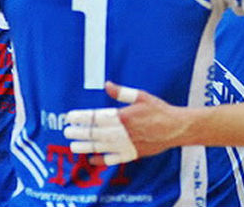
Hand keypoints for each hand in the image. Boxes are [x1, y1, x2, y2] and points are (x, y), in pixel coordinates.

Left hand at [64, 81, 182, 164]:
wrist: (176, 128)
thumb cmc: (159, 110)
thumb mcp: (142, 96)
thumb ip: (122, 92)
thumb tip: (107, 84)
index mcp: (122, 116)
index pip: (95, 117)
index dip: (80, 117)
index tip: (69, 117)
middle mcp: (122, 132)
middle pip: (94, 133)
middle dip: (79, 132)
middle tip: (67, 132)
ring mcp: (126, 145)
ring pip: (100, 147)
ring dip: (85, 146)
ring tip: (74, 146)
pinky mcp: (132, 154)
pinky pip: (113, 159)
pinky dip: (101, 159)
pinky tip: (92, 158)